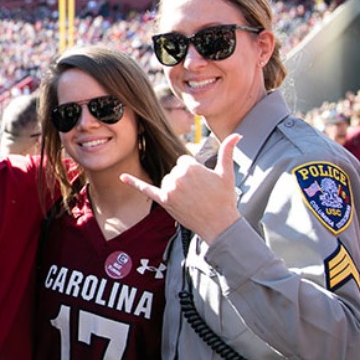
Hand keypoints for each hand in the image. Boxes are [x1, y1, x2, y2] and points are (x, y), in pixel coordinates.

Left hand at [121, 133, 243, 242]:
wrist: (219, 224)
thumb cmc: (224, 199)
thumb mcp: (227, 173)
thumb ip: (228, 151)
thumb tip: (237, 134)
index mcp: (190, 167)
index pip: (184, 161)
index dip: (193, 171)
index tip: (203, 182)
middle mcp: (177, 176)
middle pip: (175, 171)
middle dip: (185, 180)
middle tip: (199, 193)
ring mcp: (169, 189)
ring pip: (167, 180)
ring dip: (176, 188)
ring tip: (192, 199)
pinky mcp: (163, 201)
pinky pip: (146, 189)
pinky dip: (134, 183)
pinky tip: (122, 177)